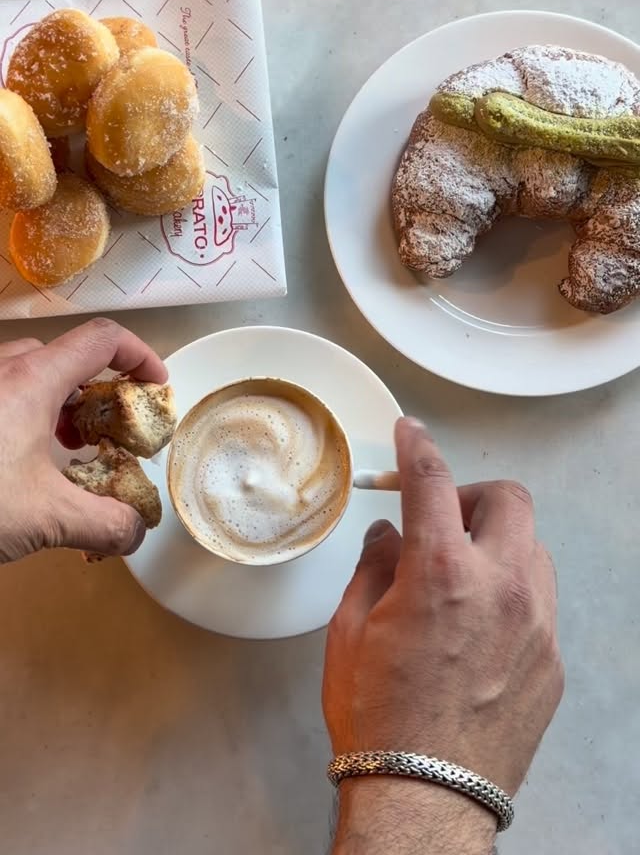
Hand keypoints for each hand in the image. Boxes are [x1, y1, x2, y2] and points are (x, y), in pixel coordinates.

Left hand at [0, 318, 166, 563]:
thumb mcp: (48, 519)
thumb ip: (105, 523)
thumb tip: (134, 532)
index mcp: (34, 380)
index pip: (103, 339)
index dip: (140, 355)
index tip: (156, 385)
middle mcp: (3, 371)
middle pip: (64, 357)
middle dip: (94, 392)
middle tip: (105, 433)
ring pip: (27, 376)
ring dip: (56, 406)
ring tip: (62, 451)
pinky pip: (2, 395)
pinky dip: (24, 417)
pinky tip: (19, 465)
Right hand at [323, 418, 563, 853]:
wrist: (425, 796)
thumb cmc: (379, 717)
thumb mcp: (351, 630)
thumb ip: (374, 567)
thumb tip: (388, 537)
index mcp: (442, 571)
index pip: (433, 480)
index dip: (417, 447)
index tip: (411, 433)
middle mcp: (500, 586)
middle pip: (508, 499)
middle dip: (473, 495)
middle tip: (441, 520)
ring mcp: (536, 623)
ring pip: (532, 548)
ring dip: (497, 544)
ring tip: (460, 577)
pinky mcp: (552, 660)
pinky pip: (538, 602)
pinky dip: (509, 593)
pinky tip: (478, 627)